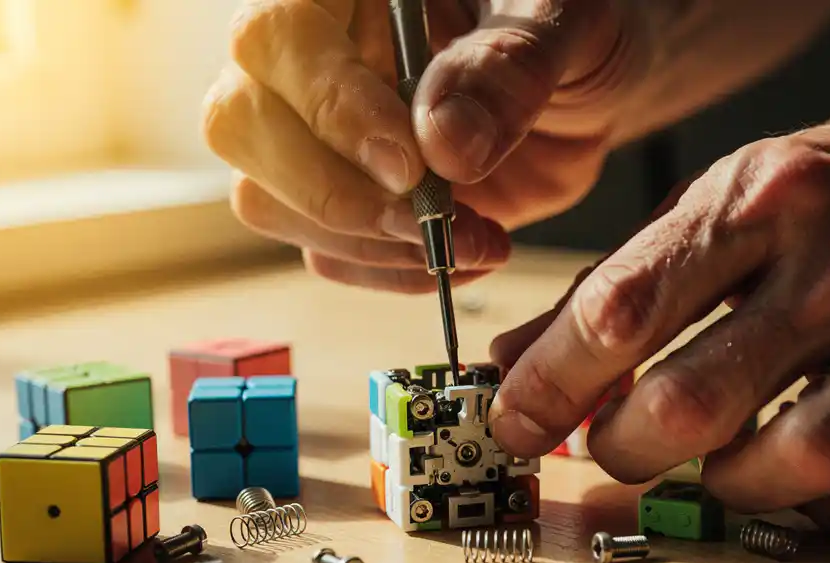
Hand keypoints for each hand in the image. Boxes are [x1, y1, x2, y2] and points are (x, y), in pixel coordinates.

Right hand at [202, 0, 647, 291]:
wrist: (589, 86)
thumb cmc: (573, 27)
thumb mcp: (567, 22)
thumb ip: (508, 67)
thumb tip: (442, 143)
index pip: (280, 37)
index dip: (332, 108)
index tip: (409, 165)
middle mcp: (310, 61)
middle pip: (239, 124)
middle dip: (334, 192)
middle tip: (428, 218)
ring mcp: (317, 136)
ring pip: (267, 200)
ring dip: (366, 243)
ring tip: (472, 239)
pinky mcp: (346, 200)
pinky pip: (326, 253)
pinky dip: (393, 272)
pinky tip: (465, 252)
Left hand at [488, 100, 829, 535]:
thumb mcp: (720, 200)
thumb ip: (614, 282)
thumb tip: (515, 359)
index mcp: (762, 199)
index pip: (621, 308)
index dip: (549, 383)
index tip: (513, 422)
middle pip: (693, 403)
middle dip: (622, 448)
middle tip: (609, 444)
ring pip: (798, 461)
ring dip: (725, 485)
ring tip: (707, 461)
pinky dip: (824, 506)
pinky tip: (793, 473)